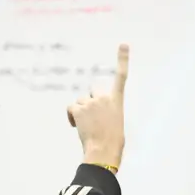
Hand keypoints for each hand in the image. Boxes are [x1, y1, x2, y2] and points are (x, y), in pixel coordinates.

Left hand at [67, 44, 128, 169]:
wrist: (104, 150)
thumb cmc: (112, 143)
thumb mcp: (114, 123)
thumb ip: (106, 113)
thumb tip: (94, 119)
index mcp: (117, 101)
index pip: (121, 76)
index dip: (122, 59)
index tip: (123, 44)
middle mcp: (104, 98)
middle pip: (92, 91)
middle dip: (90, 101)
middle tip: (92, 118)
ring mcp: (91, 102)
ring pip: (80, 102)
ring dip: (80, 112)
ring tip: (86, 127)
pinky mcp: (79, 108)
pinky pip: (71, 108)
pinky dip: (71, 116)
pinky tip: (77, 126)